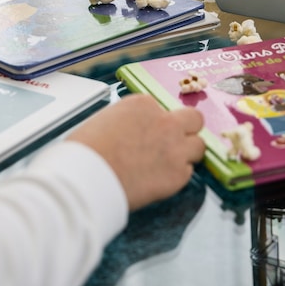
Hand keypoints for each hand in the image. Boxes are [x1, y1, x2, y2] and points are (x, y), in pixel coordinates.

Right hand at [67, 94, 205, 210]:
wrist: (87, 177)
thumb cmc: (86, 151)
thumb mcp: (106, 121)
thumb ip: (129, 122)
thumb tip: (134, 133)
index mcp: (143, 104)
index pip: (162, 109)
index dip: (156, 123)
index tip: (148, 135)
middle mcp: (165, 121)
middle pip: (194, 119)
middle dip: (186, 130)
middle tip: (173, 143)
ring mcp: (175, 147)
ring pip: (199, 145)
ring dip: (186, 154)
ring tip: (167, 165)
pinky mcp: (179, 174)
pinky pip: (188, 172)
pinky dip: (177, 177)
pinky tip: (158, 181)